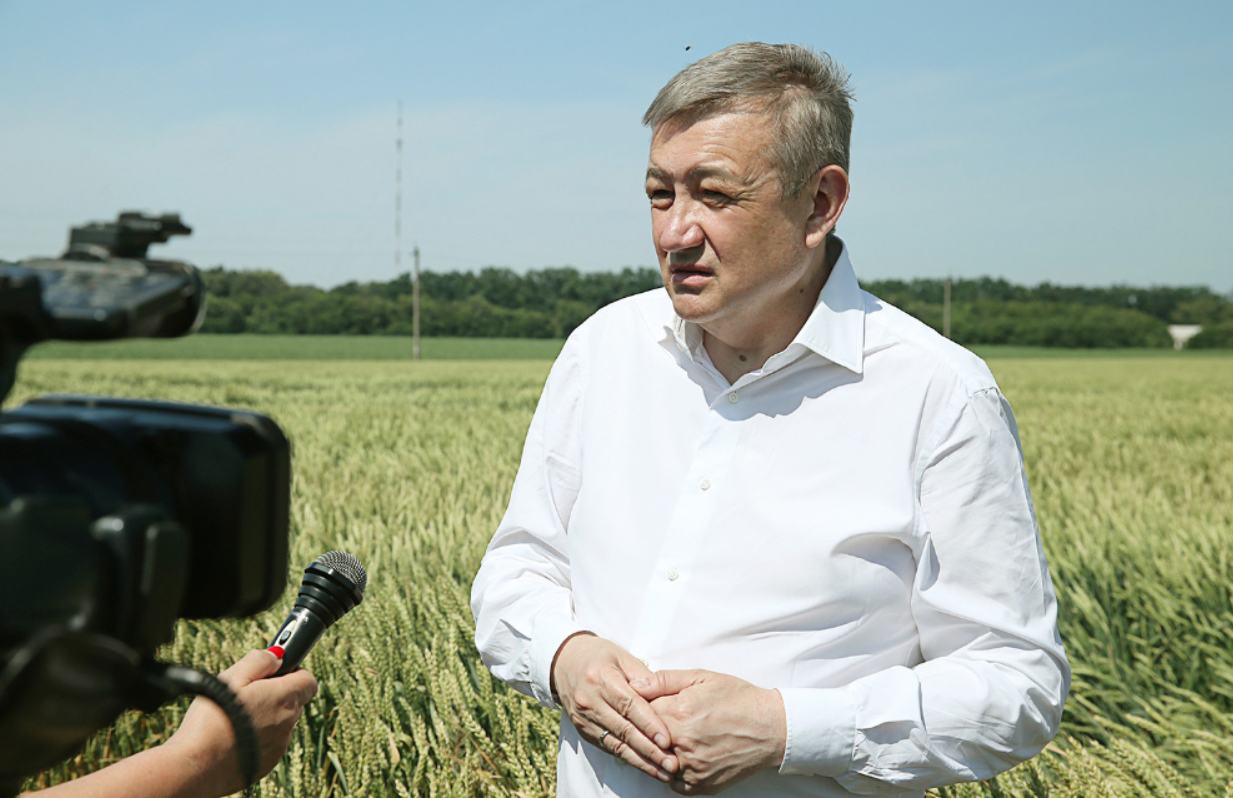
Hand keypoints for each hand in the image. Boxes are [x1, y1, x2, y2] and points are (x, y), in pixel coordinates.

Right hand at [165, 650, 318, 795]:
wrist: (196, 767)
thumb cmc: (212, 720)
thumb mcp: (233, 677)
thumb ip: (259, 660)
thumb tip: (276, 656)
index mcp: (284, 698)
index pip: (308, 680)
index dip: (293, 673)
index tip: (274, 672)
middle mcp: (287, 723)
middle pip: (294, 701)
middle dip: (276, 694)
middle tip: (247, 694)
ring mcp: (279, 746)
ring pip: (280, 724)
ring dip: (265, 717)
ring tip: (234, 718)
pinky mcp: (266, 764)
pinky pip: (268, 744)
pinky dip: (256, 739)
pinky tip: (232, 737)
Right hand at [551, 634, 677, 782]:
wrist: (564, 663)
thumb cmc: (600, 657)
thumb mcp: (622, 657)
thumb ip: (644, 676)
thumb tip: (666, 697)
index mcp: (602, 678)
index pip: (629, 705)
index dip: (648, 724)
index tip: (666, 740)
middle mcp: (590, 701)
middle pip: (624, 729)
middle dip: (650, 750)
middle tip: (672, 764)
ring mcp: (584, 718)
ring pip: (616, 744)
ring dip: (642, 761)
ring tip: (664, 772)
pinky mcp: (583, 730)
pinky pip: (608, 747)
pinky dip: (628, 758)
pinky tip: (646, 766)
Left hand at [631, 670, 784, 794]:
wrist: (770, 727)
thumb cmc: (737, 699)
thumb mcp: (701, 677)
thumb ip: (664, 680)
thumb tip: (634, 685)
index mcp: (677, 714)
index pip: (639, 714)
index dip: (641, 709)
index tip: (650, 707)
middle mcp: (682, 744)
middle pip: (646, 741)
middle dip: (650, 732)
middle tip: (665, 723)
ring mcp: (691, 768)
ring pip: (658, 764)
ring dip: (661, 753)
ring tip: (678, 739)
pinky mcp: (701, 784)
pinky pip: (674, 784)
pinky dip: (676, 772)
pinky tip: (685, 757)